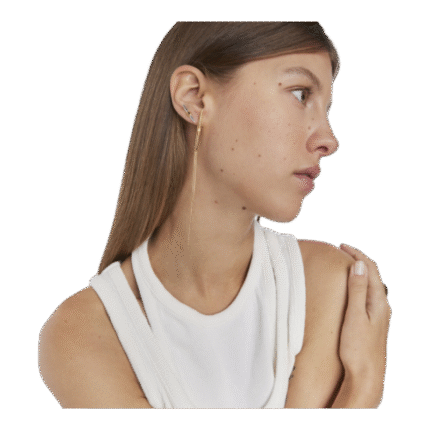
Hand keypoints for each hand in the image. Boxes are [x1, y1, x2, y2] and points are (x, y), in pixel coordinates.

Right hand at [337, 244, 391, 403]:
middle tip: (341, 253)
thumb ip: (357, 290)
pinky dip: (358, 286)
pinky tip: (350, 292)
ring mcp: (378, 315)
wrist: (366, 376)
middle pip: (372, 276)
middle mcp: (382, 306)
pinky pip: (367, 296)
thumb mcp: (355, 315)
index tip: (342, 246)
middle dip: (358, 261)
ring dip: (358, 273)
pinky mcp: (372, 323)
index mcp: (378, 301)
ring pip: (370, 286)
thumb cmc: (358, 347)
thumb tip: (358, 265)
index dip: (357, 255)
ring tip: (344, 267)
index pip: (370, 269)